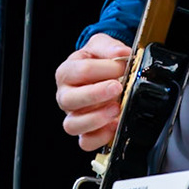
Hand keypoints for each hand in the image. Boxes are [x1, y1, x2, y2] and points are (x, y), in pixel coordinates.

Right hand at [56, 32, 132, 152]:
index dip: (103, 69)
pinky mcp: (84, 132)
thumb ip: (109, 47)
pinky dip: (100, 136)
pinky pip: (85, 142)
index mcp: (66, 73)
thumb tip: (122, 53)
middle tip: (117, 87)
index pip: (79, 71)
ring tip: (116, 108)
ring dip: (96, 118)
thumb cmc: (96, 60)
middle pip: (70, 100)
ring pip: (73, 125)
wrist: (100, 72)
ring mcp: (73, 115)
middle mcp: (65, 96)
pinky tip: (114, 125)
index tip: (122, 66)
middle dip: (96, 94)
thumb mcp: (100, 45)